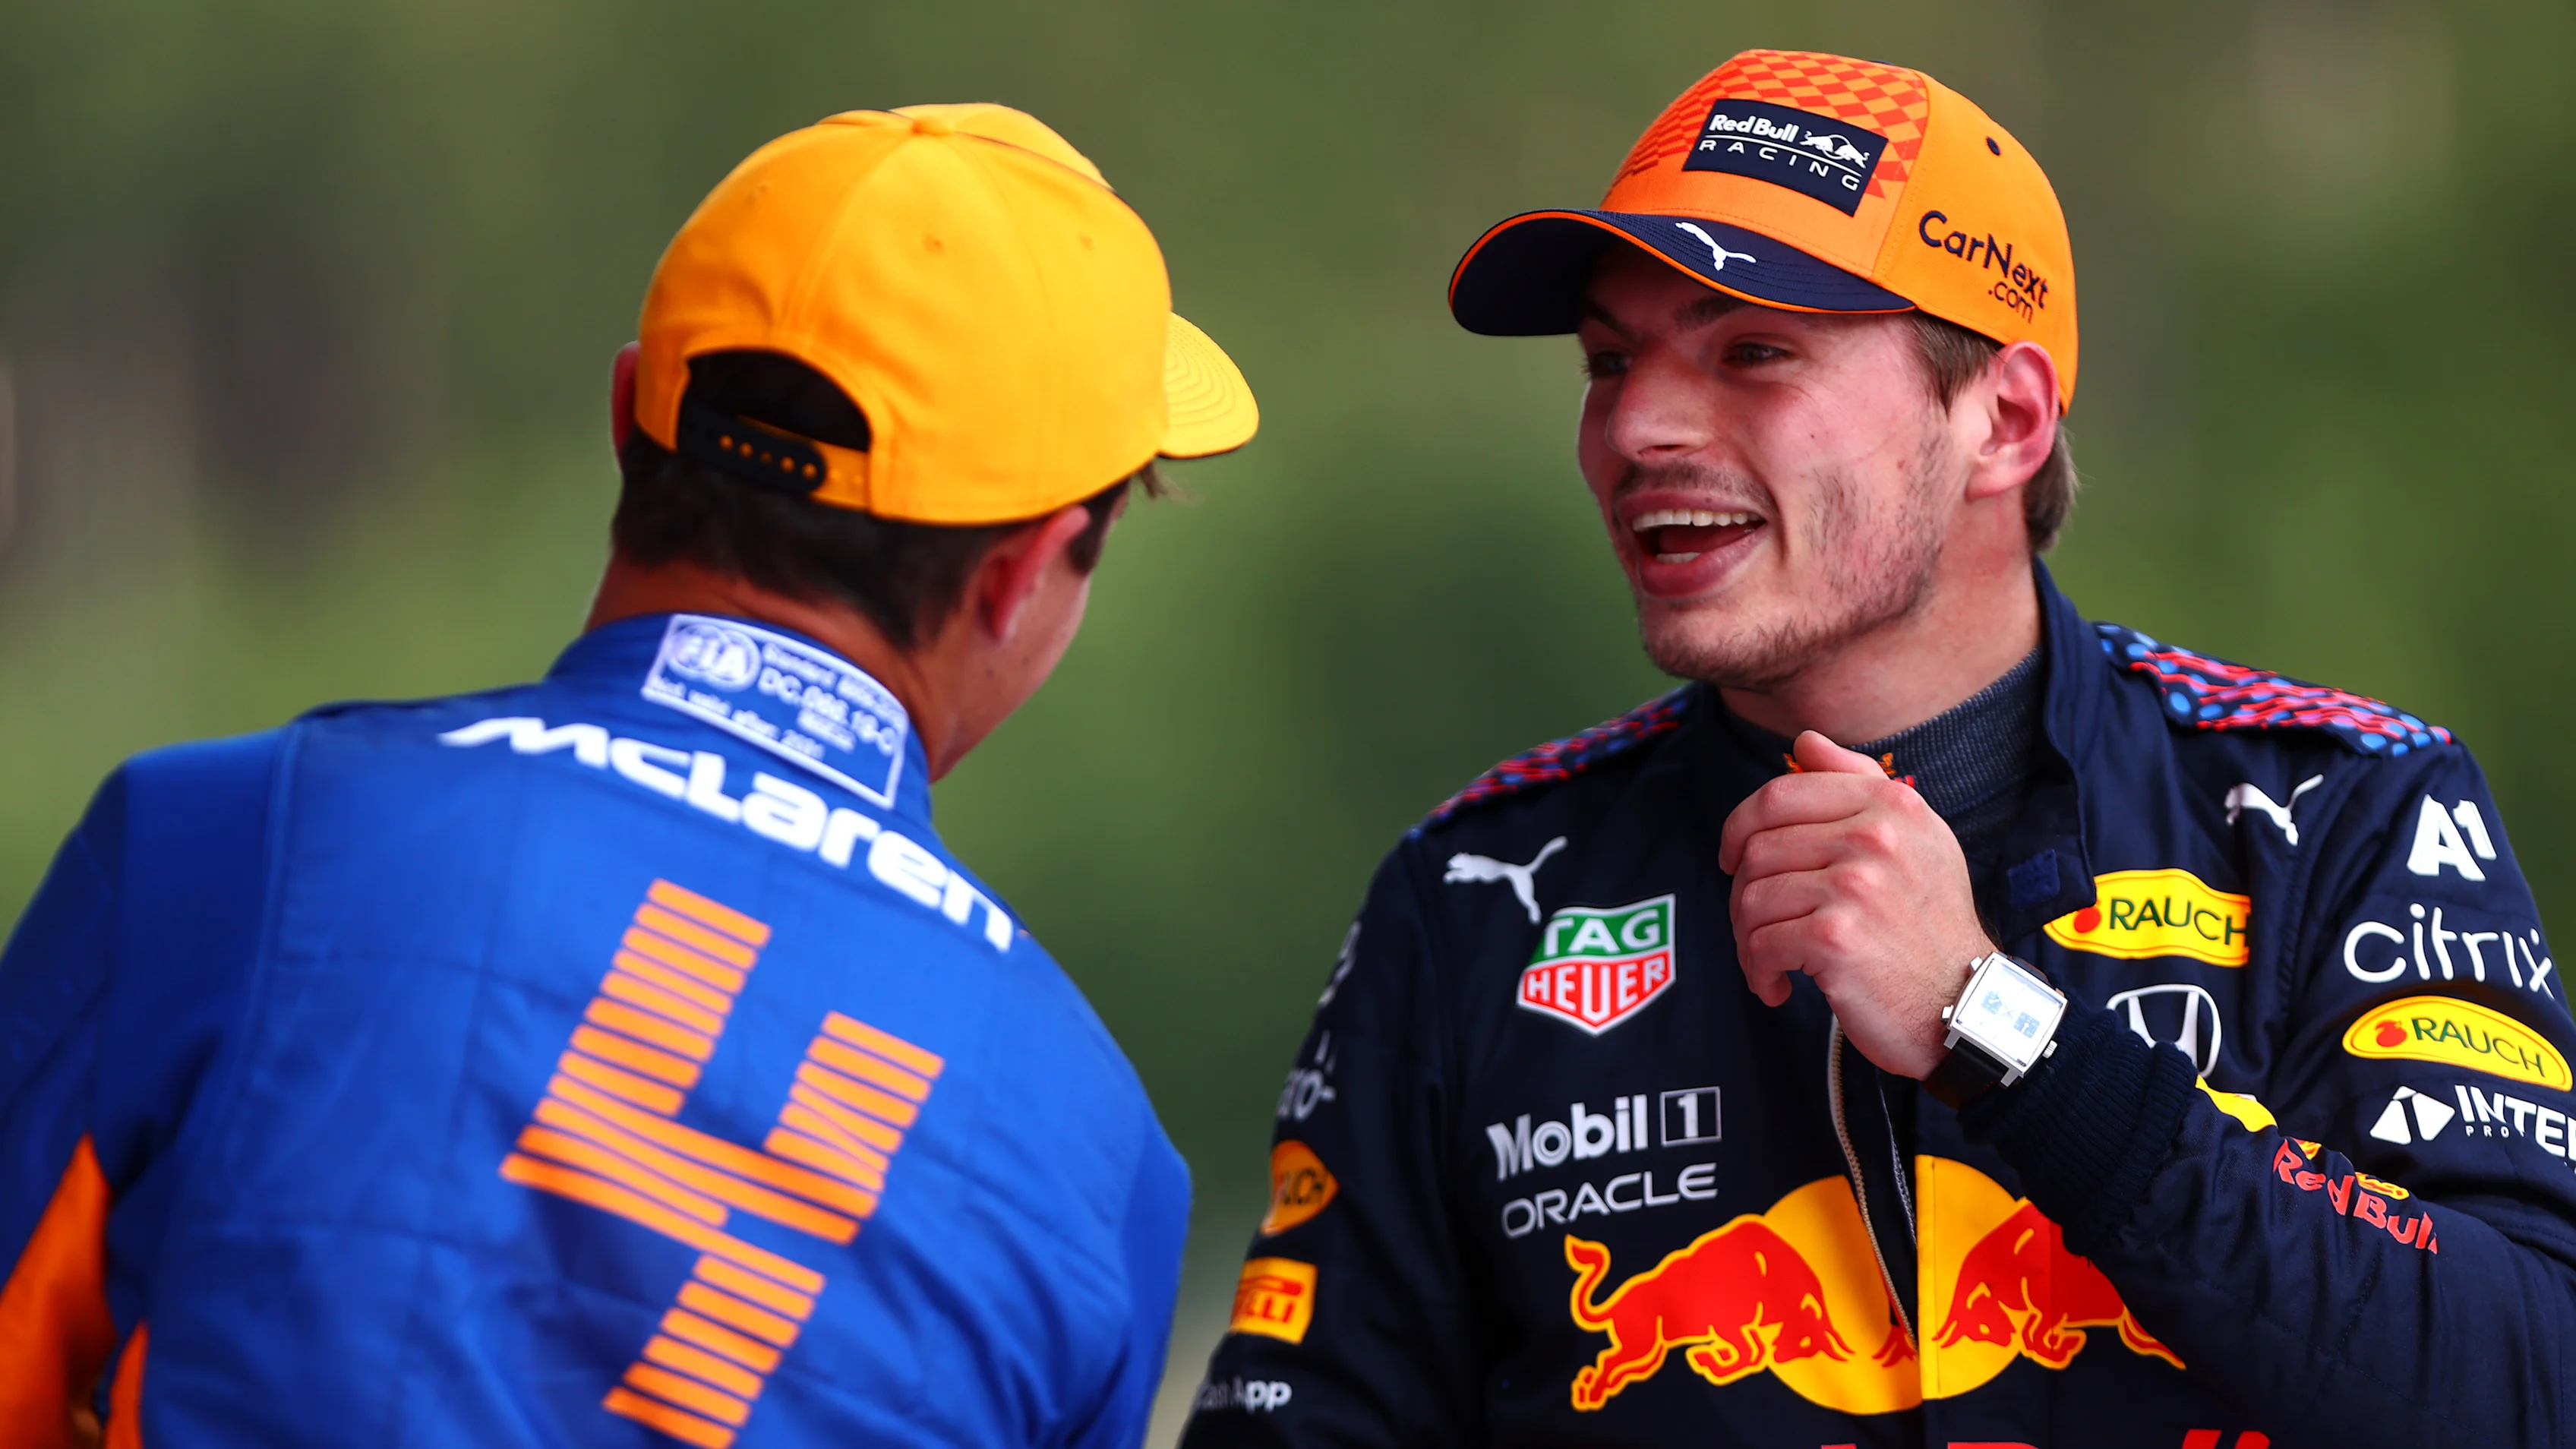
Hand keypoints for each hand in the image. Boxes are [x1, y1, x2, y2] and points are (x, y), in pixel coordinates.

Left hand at [1717, 730, 1994, 1078]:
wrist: (1965, 1005)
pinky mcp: (1835, 937)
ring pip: (1751, 897)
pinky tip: (1779, 986)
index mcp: (1889, 803)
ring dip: (1748, 938)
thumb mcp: (1915, 838)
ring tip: (1772, 960)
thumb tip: (1805, 740)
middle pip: (1757, 849)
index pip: (1780, 795)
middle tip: (1758, 925)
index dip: (1740, 827)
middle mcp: (1875, 835)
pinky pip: (1759, 944)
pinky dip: (1758, 971)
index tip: (1733, 859)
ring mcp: (1855, 885)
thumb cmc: (1928, 924)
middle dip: (1742, 891)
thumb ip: (1859, 782)